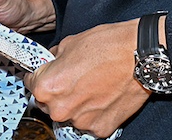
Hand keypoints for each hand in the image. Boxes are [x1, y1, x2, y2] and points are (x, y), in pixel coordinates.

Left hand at [25, 18, 148, 138]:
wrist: (141, 56)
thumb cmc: (107, 46)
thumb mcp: (70, 43)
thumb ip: (54, 59)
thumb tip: (51, 64)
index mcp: (47, 87)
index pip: (31, 85)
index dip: (38, 76)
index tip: (46, 74)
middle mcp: (60, 108)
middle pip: (49, 103)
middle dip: (57, 92)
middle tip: (75, 79)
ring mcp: (81, 121)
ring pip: (70, 114)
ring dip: (76, 104)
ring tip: (93, 86)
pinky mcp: (101, 128)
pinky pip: (90, 122)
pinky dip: (95, 112)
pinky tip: (104, 96)